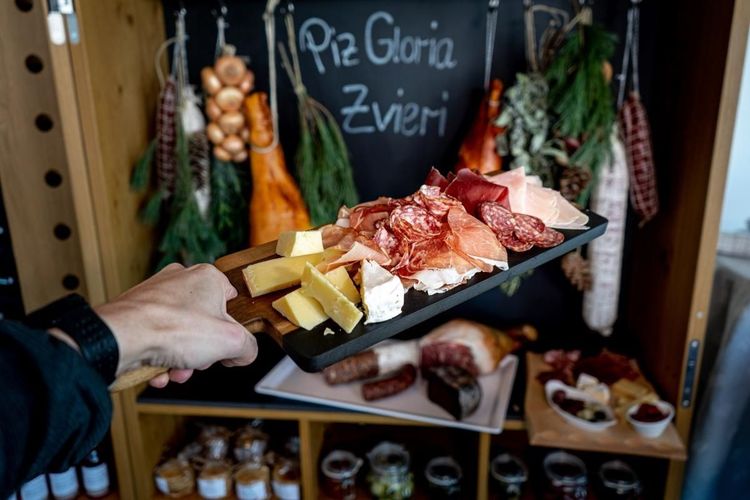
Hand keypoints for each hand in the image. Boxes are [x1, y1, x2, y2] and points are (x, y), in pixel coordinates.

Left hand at [94, 263, 257, 387]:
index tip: (228, 345)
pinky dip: (159, 359)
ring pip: (179, 335)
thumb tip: (244, 353)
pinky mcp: (134, 313)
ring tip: (174, 371)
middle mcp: (179, 281)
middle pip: (204, 323)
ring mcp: (154, 296)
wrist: (119, 338)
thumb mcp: (230, 342)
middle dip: (202, 351)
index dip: (233, 327)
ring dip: (181, 360)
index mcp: (207, 277)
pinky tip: (156, 371)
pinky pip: (156, 340)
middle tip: (198, 362)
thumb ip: (248, 348)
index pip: (231, 300)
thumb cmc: (172, 328)